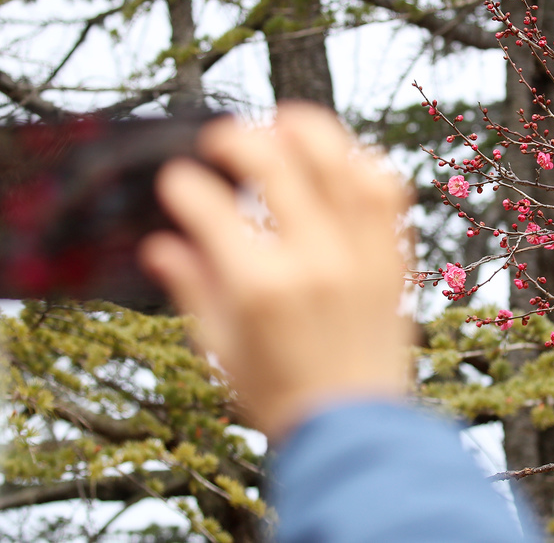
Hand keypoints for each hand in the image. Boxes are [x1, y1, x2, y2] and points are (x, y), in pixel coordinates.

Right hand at [139, 103, 415, 442]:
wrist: (354, 431)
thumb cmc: (282, 396)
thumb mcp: (219, 346)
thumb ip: (192, 287)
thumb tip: (160, 245)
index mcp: (260, 287)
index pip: (210, 207)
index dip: (184, 185)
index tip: (176, 180)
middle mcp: (314, 262)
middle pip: (276, 164)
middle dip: (239, 138)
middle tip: (221, 140)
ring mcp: (360, 257)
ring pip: (340, 163)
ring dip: (309, 131)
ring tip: (283, 123)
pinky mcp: (392, 260)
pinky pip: (385, 192)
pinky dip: (362, 164)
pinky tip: (338, 160)